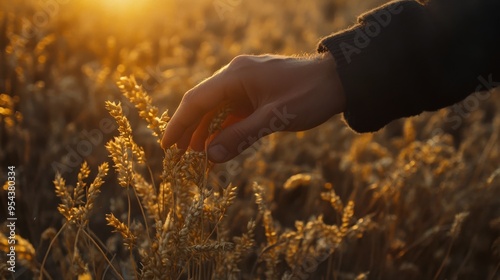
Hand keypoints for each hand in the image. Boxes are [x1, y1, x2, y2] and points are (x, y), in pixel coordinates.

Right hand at [161, 53, 344, 162]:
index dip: (179, 123)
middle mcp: (237, 75)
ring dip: (207, 130)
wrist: (339, 80)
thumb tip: (210, 157)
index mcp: (236, 76)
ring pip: (218, 108)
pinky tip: (219, 144)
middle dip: (190, 129)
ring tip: (196, 155)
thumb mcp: (274, 119)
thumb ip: (241, 136)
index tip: (167, 145)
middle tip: (178, 156)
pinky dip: (225, 128)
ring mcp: (247, 83)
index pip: (197, 100)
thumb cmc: (309, 96)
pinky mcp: (256, 92)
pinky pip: (233, 110)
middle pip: (204, 103)